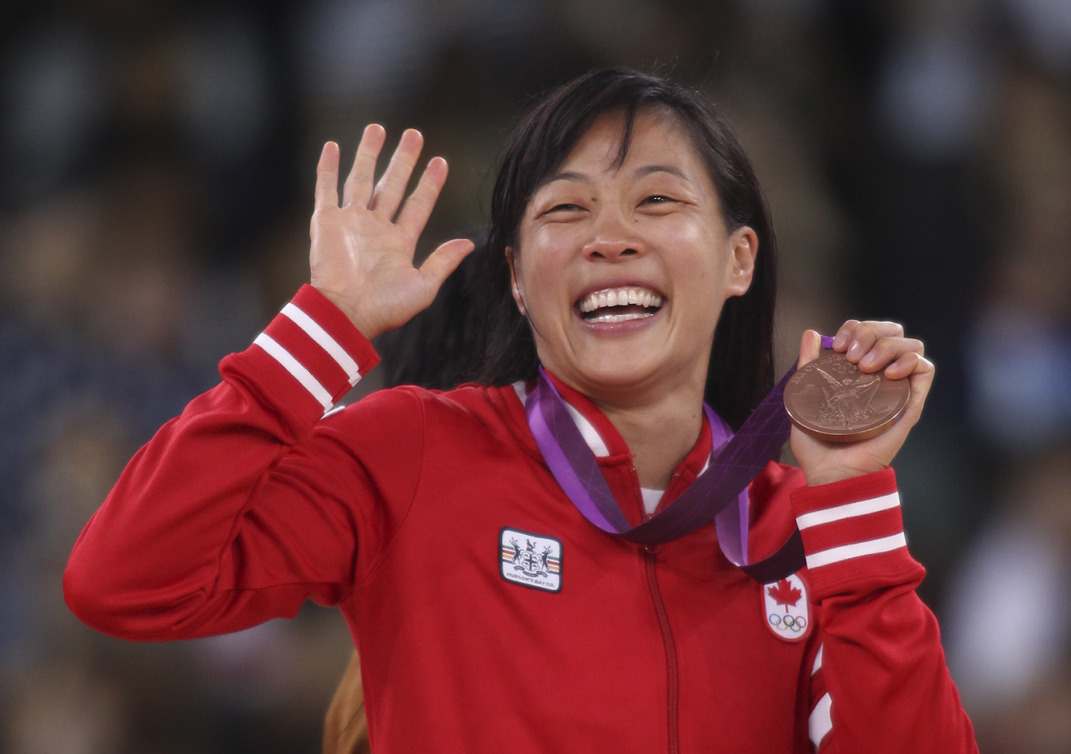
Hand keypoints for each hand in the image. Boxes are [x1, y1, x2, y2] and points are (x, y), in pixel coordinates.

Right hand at [309, 124, 474, 338]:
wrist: (345, 314)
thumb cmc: (384, 308)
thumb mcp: (423, 286)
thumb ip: (443, 262)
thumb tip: (469, 244)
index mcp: (399, 243)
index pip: (417, 205)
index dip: (429, 184)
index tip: (440, 161)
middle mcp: (375, 229)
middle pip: (392, 186)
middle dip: (403, 160)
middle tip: (414, 134)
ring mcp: (350, 223)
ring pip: (361, 180)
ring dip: (369, 154)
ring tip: (378, 127)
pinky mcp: (326, 222)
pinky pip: (326, 189)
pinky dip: (327, 167)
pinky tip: (332, 146)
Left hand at [790, 320, 934, 485]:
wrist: (832, 473)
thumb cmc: (818, 444)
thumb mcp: (805, 397)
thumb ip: (808, 365)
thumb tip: (811, 333)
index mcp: (858, 372)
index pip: (869, 332)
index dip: (855, 328)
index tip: (838, 346)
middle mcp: (881, 377)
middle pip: (892, 331)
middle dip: (871, 331)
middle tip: (853, 356)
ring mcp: (897, 389)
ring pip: (911, 344)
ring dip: (888, 346)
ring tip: (867, 367)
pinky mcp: (911, 404)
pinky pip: (926, 369)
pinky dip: (911, 361)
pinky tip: (889, 374)